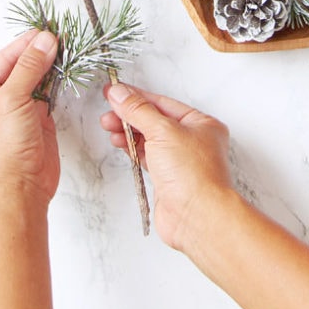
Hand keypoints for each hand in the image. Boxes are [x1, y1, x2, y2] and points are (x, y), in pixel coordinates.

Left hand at [0, 30, 59, 205]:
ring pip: (36, 77)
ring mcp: (17, 108)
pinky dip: (58, 80)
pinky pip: (48, 92)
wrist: (19, 190)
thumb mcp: (11, 100)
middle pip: (21, 65)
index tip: (48, 30)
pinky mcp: (37, 118)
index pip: (4, 58)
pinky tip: (67, 67)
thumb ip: (29, 67)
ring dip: (51, 64)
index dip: (26, 43)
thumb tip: (45, 39)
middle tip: (62, 36)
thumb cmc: (3, 149)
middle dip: (40, 51)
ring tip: (68, 47)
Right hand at [100, 83, 232, 250]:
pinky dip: (132, 149)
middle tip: (108, 113)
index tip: (115, 91)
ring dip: (128, 132)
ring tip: (109, 127)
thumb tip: (120, 93)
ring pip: (149, 138)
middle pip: (154, 120)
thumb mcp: (162, 131)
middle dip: (129, 115)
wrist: (196, 217)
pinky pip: (147, 156)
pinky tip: (120, 143)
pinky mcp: (168, 179)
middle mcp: (193, 140)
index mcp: (201, 123)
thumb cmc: (193, 175)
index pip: (162, 103)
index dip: (136, 96)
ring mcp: (180, 160)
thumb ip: (138, 110)